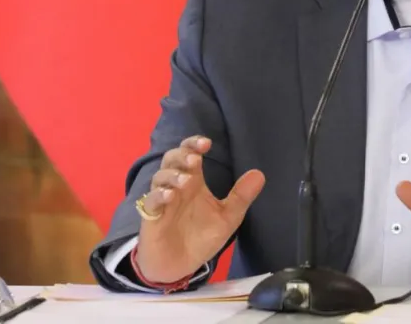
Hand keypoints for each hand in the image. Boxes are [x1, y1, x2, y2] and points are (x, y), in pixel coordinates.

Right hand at [134, 136, 264, 282]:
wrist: (181, 267)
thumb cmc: (200, 238)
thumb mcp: (226, 218)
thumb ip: (241, 197)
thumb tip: (260, 174)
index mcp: (194, 182)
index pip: (190, 153)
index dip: (194, 144)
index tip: (207, 144)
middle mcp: (177, 187)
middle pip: (172, 159)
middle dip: (182, 155)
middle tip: (195, 160)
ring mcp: (163, 200)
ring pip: (159, 177)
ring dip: (172, 175)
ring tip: (186, 180)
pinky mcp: (152, 218)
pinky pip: (150, 201)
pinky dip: (159, 195)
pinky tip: (170, 196)